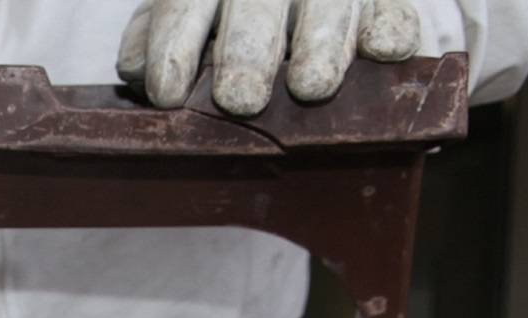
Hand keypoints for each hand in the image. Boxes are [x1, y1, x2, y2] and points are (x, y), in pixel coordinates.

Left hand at [118, 0, 421, 117]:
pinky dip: (391, 26)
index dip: (175, 43)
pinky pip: (393, 6)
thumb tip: (134, 66)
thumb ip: (155, 39)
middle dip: (248, 48)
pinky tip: (385, 51)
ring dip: (321, 42)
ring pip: (330, 1)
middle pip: (259, 1)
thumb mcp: (180, 21)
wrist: (287, 6)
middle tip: (240, 99)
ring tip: (309, 88)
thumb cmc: (220, 23)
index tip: (168, 94)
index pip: (187, 1)